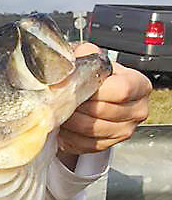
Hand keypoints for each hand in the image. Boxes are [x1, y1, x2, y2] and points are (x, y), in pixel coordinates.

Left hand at [57, 43, 151, 158]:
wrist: (96, 98)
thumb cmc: (99, 80)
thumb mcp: (96, 61)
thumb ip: (88, 55)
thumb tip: (74, 57)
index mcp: (140, 86)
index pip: (121, 89)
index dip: (95, 88)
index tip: (78, 84)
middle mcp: (137, 110)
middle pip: (103, 110)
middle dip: (78, 104)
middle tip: (61, 97)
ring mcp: (123, 131)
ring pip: (90, 128)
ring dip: (70, 119)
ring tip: (60, 109)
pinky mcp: (106, 145)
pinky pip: (83, 143)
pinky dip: (68, 134)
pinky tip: (64, 123)